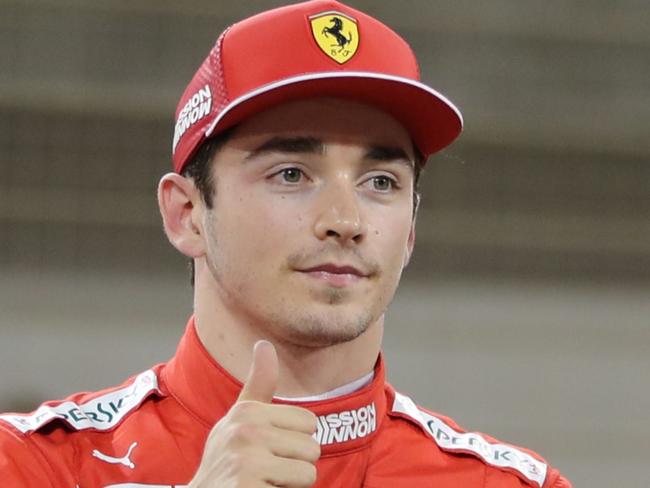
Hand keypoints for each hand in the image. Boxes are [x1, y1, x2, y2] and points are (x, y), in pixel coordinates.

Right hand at [189, 340, 319, 486]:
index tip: (268, 451)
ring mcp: (246, 460)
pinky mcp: (248, 487)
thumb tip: (264, 344)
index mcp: (247, 412)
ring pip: (308, 472)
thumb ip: (258, 385)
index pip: (309, 422)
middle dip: (295, 466)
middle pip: (312, 448)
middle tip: (266, 472)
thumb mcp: (238, 420)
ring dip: (291, 485)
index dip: (294, 443)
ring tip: (264, 484)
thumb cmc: (226, 462)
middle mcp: (245, 431)